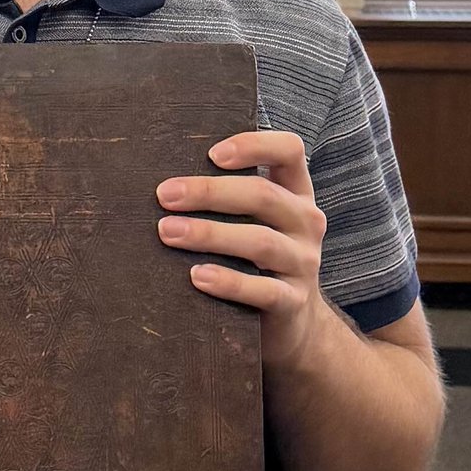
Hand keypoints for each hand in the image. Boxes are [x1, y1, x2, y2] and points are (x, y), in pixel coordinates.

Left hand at [156, 127, 329, 372]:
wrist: (293, 324)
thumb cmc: (258, 261)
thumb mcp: (256, 221)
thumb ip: (230, 197)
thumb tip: (166, 181)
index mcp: (296, 193)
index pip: (289, 151)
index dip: (254, 146)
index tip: (212, 154)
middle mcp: (305, 223)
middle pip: (263, 196)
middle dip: (210, 192)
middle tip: (165, 195)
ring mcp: (303, 263)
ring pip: (260, 242)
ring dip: (210, 234)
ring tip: (167, 232)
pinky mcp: (293, 301)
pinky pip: (262, 290)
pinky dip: (228, 282)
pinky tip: (196, 276)